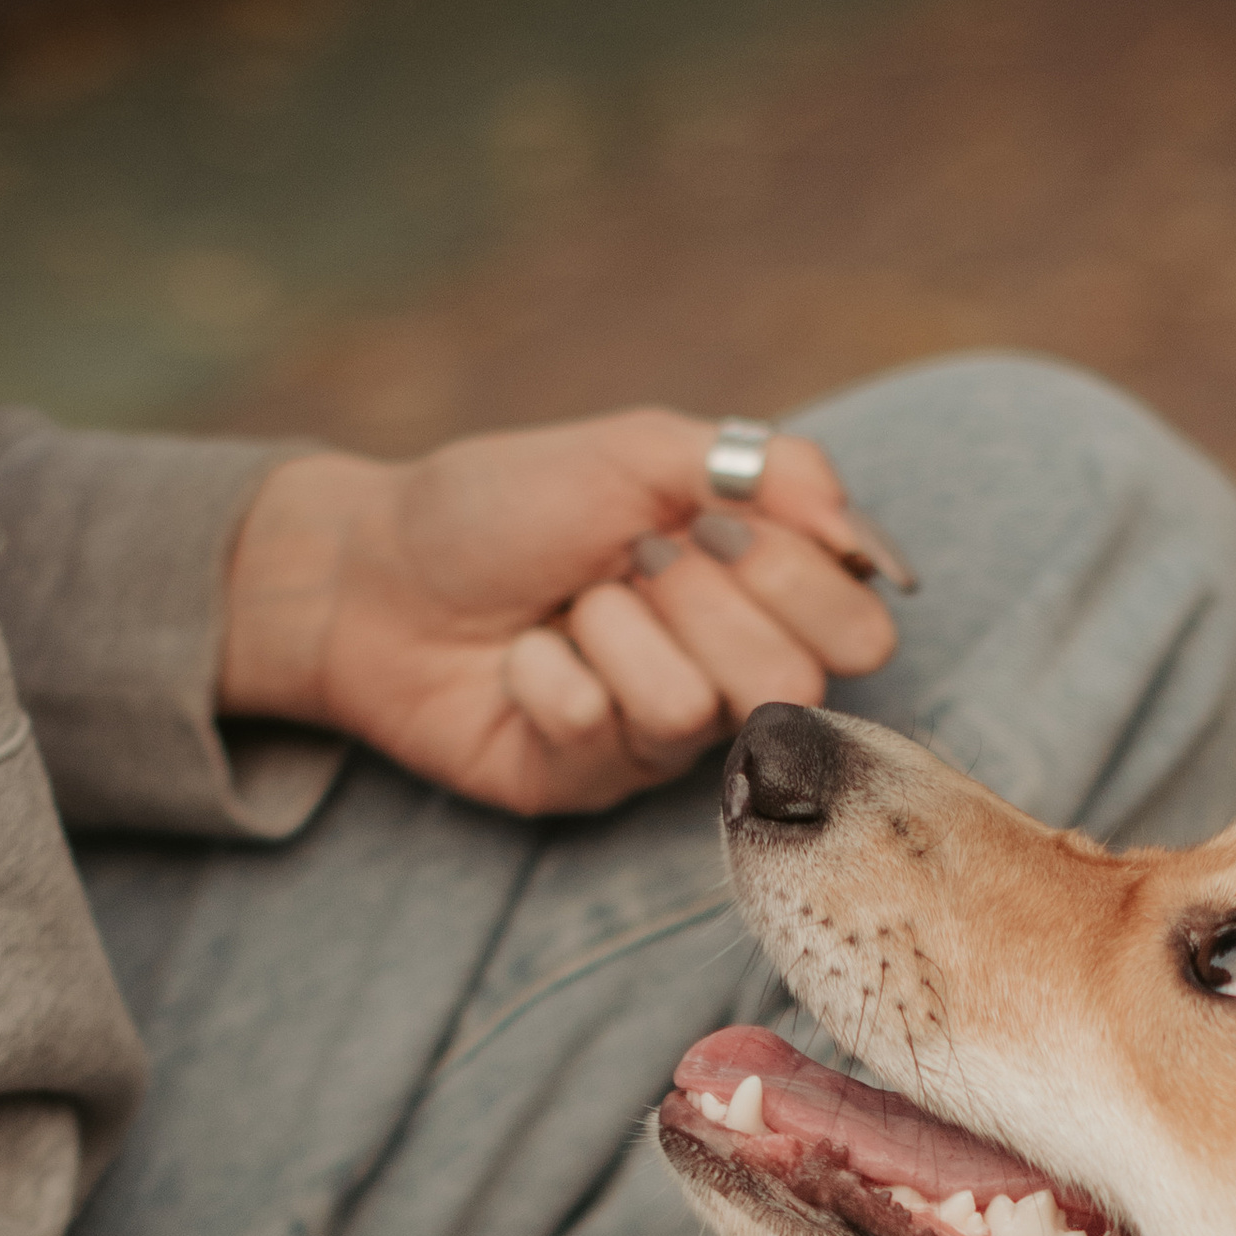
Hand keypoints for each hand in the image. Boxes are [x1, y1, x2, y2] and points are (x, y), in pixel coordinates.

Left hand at [217, 411, 907, 816]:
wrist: (375, 571)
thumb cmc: (502, 507)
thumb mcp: (636, 449)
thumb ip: (763, 470)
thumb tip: (861, 536)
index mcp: (758, 593)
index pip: (857, 627)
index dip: (795, 575)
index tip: (715, 526)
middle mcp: (725, 675)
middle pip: (793, 682)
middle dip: (695, 599)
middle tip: (627, 564)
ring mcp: (660, 741)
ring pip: (691, 708)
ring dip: (609, 630)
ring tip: (564, 611)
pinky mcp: (593, 786)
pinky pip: (602, 730)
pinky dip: (545, 671)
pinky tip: (518, 661)